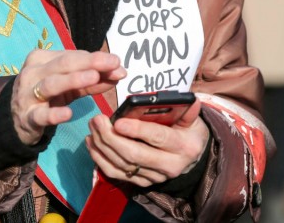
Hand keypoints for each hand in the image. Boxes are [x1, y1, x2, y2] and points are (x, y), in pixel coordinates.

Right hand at [11, 50, 125, 144]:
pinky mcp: (27, 117)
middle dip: (90, 62)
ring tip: (94, 77)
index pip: (72, 56)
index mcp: (42, 59)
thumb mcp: (69, 86)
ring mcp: (28, 95)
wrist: (17, 121)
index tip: (117, 63)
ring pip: (51, 84)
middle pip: (63, 64)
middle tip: (113, 64)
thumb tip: (119, 72)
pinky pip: (41, 115)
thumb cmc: (47, 97)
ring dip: (73, 80)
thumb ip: (93, 80)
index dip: (96, 58)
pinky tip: (69, 113)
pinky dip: (55, 114)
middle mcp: (33, 72)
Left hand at [85, 98, 208, 186]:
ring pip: (122, 164)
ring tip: (92, 127)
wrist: (190, 157)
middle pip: (134, 154)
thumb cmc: (186, 131)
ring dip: (102, 146)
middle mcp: (169, 165)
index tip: (118, 122)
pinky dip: (100, 159)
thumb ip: (187, 110)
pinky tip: (92, 143)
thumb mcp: (191, 119)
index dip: (137, 130)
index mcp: (183, 146)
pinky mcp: (141, 182)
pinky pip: (116, 173)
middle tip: (97, 120)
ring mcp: (154, 177)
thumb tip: (189, 100)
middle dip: (111, 137)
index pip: (158, 138)